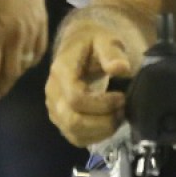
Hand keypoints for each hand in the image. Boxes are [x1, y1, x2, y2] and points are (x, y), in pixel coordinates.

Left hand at [0, 0, 48, 103]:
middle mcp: (15, 37)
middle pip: (10, 72)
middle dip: (0, 88)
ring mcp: (31, 31)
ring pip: (25, 64)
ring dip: (14, 77)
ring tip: (4, 82)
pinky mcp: (42, 24)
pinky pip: (39, 50)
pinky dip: (31, 62)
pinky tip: (23, 65)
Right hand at [45, 8, 140, 147]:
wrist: (80, 45)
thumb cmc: (94, 41)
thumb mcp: (106, 38)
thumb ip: (112, 52)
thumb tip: (121, 69)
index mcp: (61, 71)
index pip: (76, 98)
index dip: (101, 104)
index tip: (122, 97)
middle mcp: (53, 92)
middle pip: (72, 120)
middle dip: (103, 121)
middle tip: (123, 110)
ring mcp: (54, 108)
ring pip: (74, 133)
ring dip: (101, 130)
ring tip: (119, 116)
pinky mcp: (61, 119)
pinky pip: (75, 138)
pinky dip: (96, 136)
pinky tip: (110, 123)